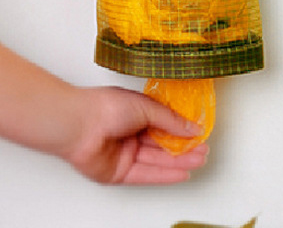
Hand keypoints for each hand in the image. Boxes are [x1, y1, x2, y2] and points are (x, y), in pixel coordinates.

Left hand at [60, 86, 208, 184]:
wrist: (80, 124)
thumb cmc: (106, 107)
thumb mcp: (146, 107)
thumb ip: (170, 120)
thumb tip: (191, 126)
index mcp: (135, 112)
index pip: (164, 123)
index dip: (181, 129)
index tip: (199, 133)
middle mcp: (130, 132)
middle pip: (162, 143)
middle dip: (184, 148)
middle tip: (203, 150)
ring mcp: (125, 153)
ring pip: (157, 160)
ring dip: (179, 161)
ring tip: (199, 160)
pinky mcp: (120, 172)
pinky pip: (146, 174)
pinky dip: (165, 174)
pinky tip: (181, 173)